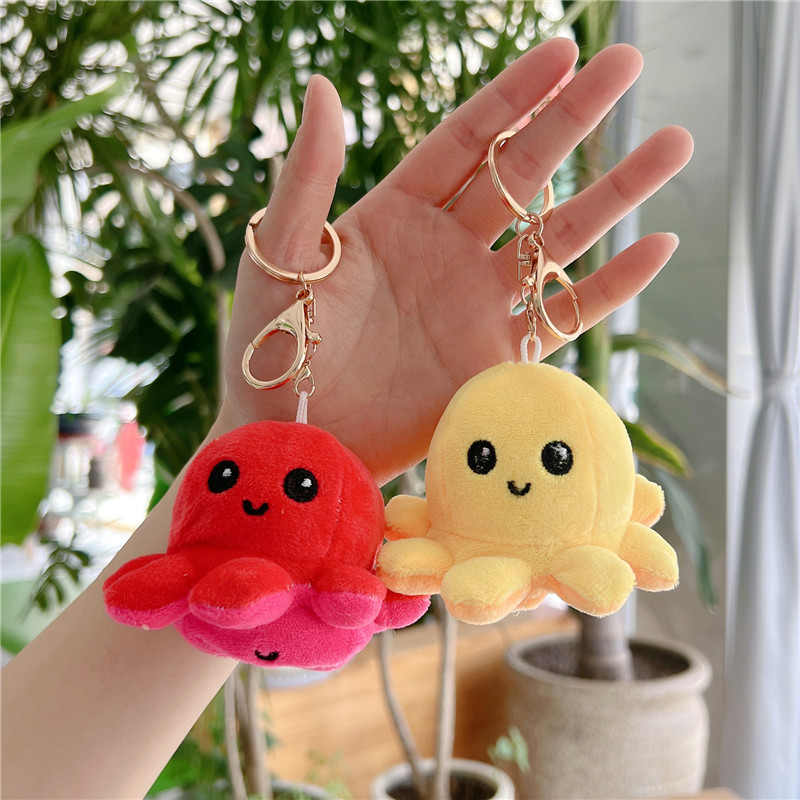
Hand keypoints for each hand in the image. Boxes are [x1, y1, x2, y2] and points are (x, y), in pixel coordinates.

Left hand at [218, 39, 692, 483]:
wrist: (295, 439)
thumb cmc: (271, 351)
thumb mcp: (280, 255)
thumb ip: (306, 177)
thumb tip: (322, 84)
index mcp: (395, 216)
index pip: (465, 141)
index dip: (512, 95)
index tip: (564, 49)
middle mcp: (446, 252)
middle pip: (523, 173)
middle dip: (575, 118)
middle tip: (629, 63)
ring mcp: (476, 305)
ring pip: (558, 237)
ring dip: (615, 193)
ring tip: (673, 144)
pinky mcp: (496, 359)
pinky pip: (564, 315)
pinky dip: (612, 286)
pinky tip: (658, 248)